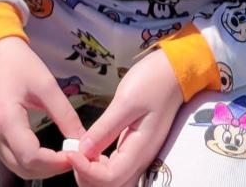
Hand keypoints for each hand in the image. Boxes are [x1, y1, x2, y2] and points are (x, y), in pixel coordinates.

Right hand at [0, 37, 85, 178]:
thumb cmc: (22, 63)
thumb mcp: (47, 86)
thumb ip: (65, 115)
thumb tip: (83, 141)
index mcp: (6, 119)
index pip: (31, 157)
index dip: (55, 163)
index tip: (77, 155)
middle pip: (23, 168)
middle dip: (50, 169)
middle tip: (73, 157)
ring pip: (16, 167)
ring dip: (40, 168)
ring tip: (63, 155)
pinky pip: (11, 158)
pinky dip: (30, 161)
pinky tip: (46, 152)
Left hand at [69, 48, 181, 186]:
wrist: (174, 70)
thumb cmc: (153, 81)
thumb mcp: (126, 101)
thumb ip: (105, 128)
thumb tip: (83, 151)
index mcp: (140, 150)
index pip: (109, 179)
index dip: (86, 170)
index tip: (71, 152)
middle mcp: (140, 159)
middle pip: (111, 186)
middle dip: (87, 176)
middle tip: (74, 152)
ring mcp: (139, 154)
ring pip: (113, 181)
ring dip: (93, 173)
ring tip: (79, 151)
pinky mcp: (135, 147)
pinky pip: (116, 168)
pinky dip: (99, 166)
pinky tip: (91, 150)